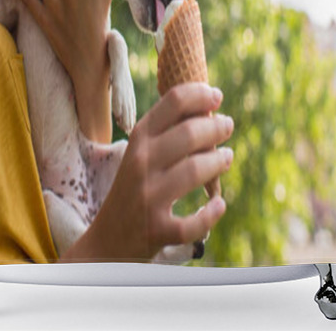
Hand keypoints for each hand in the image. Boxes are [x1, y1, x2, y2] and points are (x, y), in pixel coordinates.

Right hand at [63, 83, 233, 261]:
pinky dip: (212, 213)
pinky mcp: (157, 230)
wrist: (107, 241)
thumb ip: (169, 130)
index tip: (217, 95)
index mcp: (139, 139)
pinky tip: (219, 204)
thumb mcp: (142, 153)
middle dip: (217, 127)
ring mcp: (148, 197)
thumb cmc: (135, 187)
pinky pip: (193, 222)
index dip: (200, 94)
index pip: (173, 102)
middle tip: (228, 125)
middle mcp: (141, 163)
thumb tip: (209, 106)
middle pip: (189, 133)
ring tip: (227, 157)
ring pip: (194, 171)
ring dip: (219, 161)